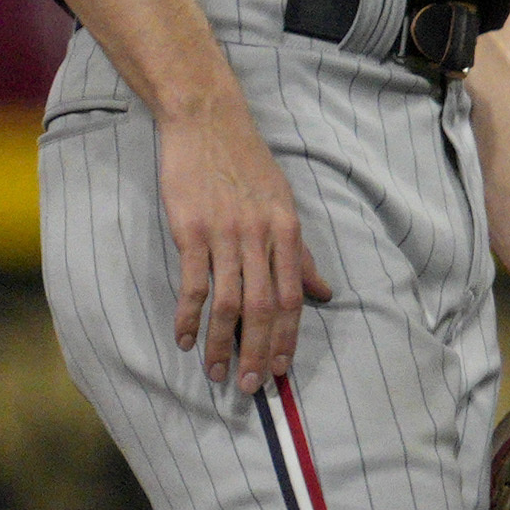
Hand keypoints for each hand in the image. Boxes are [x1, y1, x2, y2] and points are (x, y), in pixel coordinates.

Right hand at [162, 93, 329, 394]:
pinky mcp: (191, 230)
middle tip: (252, 387)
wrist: (208, 122)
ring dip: (222, 343)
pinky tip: (184, 339)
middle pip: (265, 307)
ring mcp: (226, 234)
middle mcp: (262, 237)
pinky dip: (189, 316)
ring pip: (229, 302)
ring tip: (217, 374)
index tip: (282, 370)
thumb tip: (325, 293)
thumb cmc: (247, 165)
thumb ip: (302, 254)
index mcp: (288, 232)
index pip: (294, 297)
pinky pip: (193, 282)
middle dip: (260, 351)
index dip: (289, 337)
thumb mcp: (285, 206)